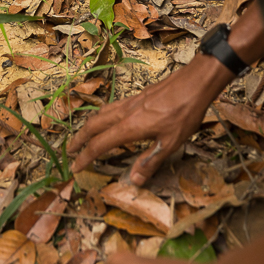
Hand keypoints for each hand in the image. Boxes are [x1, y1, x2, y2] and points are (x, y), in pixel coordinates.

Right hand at [69, 55, 231, 184]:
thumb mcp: (171, 143)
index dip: (85, 158)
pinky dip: (100, 116)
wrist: (193, 83)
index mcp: (129, 127)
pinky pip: (110, 107)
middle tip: (70, 151)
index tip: (75, 168)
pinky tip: (107, 118)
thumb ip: (150, 161)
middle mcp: (124, 113)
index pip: (99, 145)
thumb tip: (133, 181)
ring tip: (83, 135)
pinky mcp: (136, 97)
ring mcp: (129, 103)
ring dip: (87, 126)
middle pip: (93, 126)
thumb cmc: (184, 113)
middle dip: (79, 140)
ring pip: (100, 114)